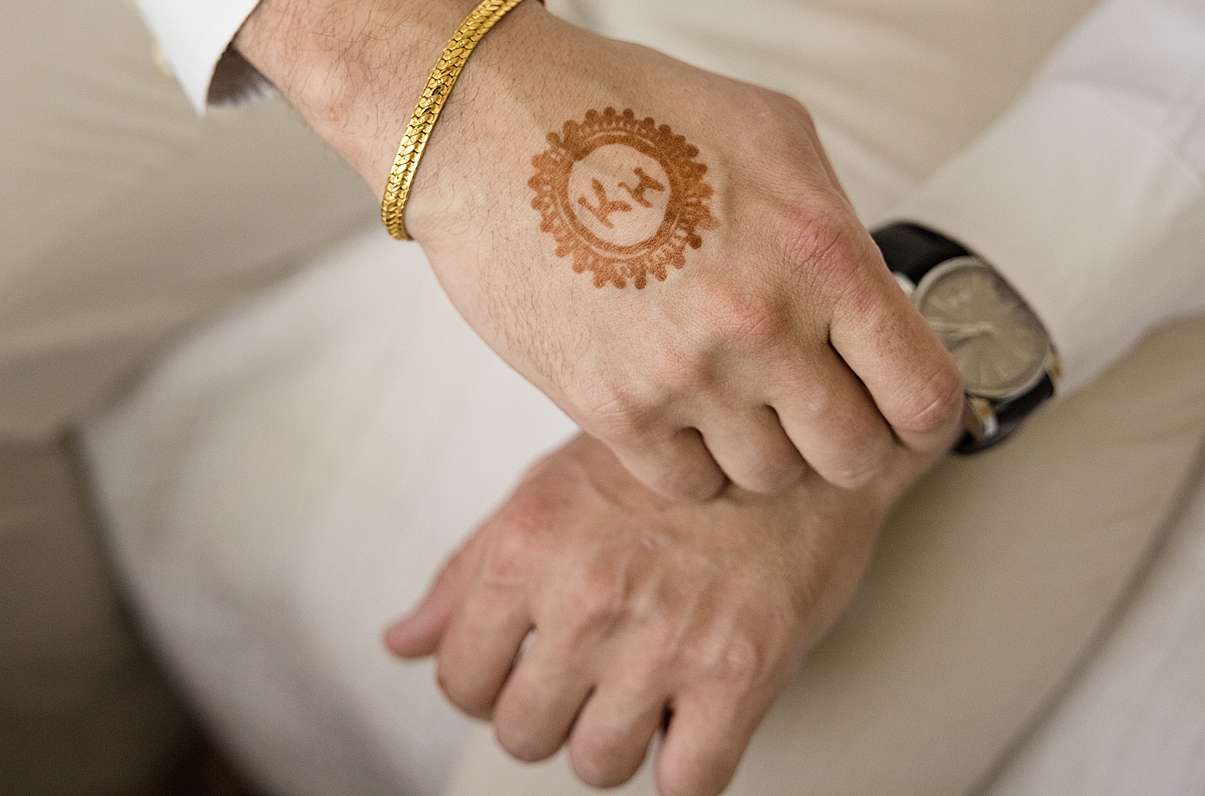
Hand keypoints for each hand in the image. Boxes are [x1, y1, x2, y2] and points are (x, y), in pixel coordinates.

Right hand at [236, 0, 963, 498]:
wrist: (490, 125)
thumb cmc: (629, 110)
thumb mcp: (771, 132)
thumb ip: (835, 227)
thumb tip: (873, 301)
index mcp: (820, 252)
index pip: (924, 397)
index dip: (923, 414)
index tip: (902, 409)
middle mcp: (762, 326)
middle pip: (852, 457)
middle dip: (844, 438)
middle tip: (814, 405)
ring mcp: (685, 376)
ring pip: (768, 477)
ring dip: (762, 446)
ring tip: (731, 392)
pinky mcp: (610, 408)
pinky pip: (687, 484)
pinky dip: (691, 460)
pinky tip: (676, 407)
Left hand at [385, 433, 901, 795]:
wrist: (801, 442)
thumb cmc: (674, 464)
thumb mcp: (552, 488)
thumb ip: (468, 571)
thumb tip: (402, 642)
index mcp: (528, 544)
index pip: (459, 678)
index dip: (488, 685)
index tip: (522, 671)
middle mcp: (586, 594)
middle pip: (523, 732)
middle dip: (553, 714)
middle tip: (592, 675)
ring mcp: (663, 638)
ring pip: (597, 764)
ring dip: (619, 740)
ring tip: (647, 689)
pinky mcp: (740, 673)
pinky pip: (687, 783)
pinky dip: (689, 766)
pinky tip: (697, 718)